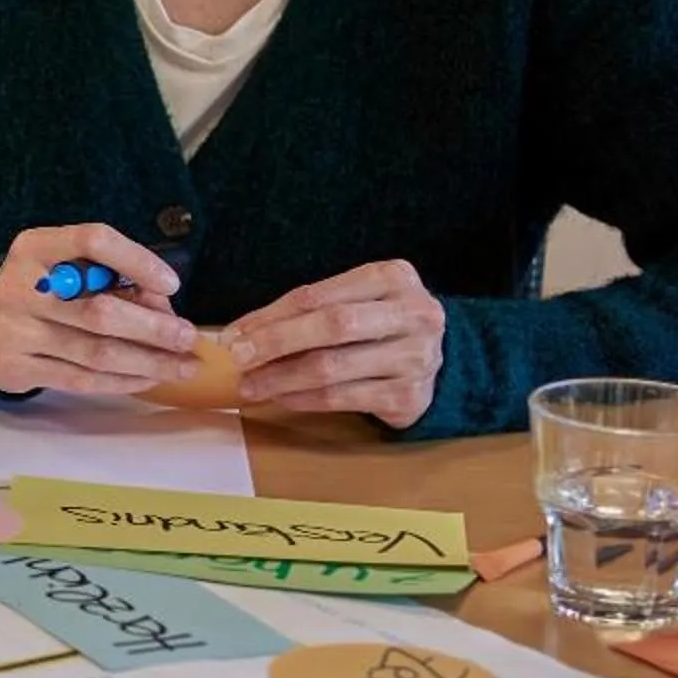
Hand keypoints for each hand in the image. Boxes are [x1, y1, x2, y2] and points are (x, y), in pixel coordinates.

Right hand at [0, 223, 197, 395]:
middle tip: (188, 338)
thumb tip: (166, 311)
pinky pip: (79, 379)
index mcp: (35, 247)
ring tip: (181, 366)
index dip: (137, 261)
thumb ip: (113, 279)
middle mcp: (19, 285)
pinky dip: (120, 381)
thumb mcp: (67, 268)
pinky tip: (146, 379)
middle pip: (100, 310)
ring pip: (95, 353)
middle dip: (154, 328)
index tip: (171, 284)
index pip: (92, 241)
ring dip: (147, 362)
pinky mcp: (12, 366)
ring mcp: (12, 329)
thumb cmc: (43, 290)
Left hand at [228, 260, 444, 427]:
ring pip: (333, 367)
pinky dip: (303, 399)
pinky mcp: (409, 396)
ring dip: (281, 378)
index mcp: (393, 278)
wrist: (442, 360)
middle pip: (332, 326)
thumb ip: (305, 310)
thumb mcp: (353, 300)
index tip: (235, 333)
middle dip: (276, 342)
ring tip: (250, 385)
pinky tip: (281, 398)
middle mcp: (413, 314)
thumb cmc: (379, 323)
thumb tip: (240, 333)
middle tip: (239, 357)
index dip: (271, 315)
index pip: (318, 295)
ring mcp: (416, 357)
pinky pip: (342, 398)